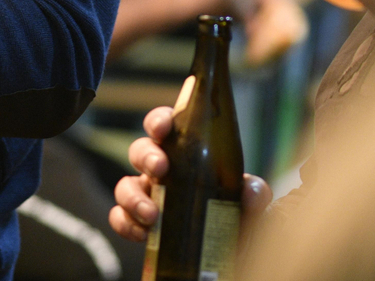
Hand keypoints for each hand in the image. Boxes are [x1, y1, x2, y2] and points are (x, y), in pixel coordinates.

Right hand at [108, 106, 270, 242]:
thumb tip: (251, 190)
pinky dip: (126, 223)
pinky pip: (119, 217)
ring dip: (133, 196)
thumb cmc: (236, 219)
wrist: (229, 253)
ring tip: (152, 214)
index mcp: (187, 155)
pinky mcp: (139, 223)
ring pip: (124, 185)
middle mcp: (164, 172)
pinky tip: (143, 233)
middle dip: (146, 155)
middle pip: (140, 150)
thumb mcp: (250, 205)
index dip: (159, 120)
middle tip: (160, 168)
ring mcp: (149, 196)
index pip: (167, 126)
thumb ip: (255, 194)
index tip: (163, 128)